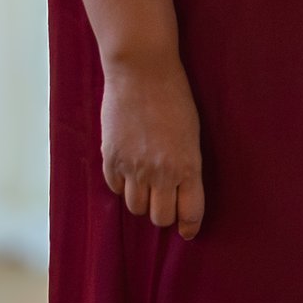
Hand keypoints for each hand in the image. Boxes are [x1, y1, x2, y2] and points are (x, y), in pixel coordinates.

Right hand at [100, 56, 204, 236]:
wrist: (141, 72)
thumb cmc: (174, 98)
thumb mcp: (192, 134)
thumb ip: (186, 165)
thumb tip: (180, 190)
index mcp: (188, 166)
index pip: (190, 213)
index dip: (189, 226)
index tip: (187, 231)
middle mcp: (161, 173)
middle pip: (160, 218)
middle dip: (164, 215)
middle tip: (165, 205)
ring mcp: (133, 167)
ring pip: (135, 207)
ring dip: (141, 200)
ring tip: (145, 185)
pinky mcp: (111, 158)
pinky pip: (114, 187)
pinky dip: (121, 184)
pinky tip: (127, 170)